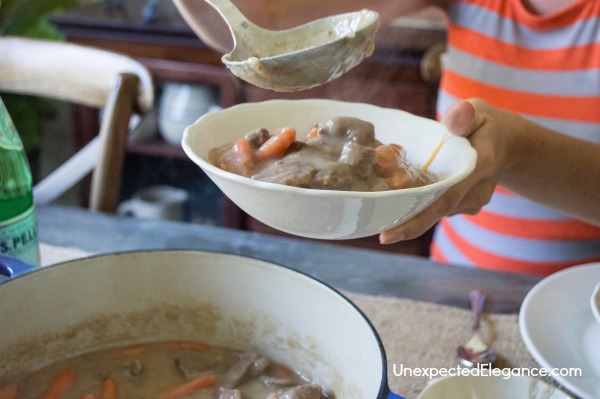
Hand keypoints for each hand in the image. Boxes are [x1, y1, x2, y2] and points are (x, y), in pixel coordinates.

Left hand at [379, 98, 511, 243]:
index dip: (419, 217)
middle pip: (436, 211)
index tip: (391, 233)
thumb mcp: (478, 111)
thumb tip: (453, 119)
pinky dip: (419, 205)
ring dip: (410, 211)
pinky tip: (400, 199)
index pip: (447, 195)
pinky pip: (437, 208)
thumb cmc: (484, 125)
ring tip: (384, 210)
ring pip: (435, 211)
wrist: (508, 145)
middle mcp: (477, 191)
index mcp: (481, 165)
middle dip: (407, 224)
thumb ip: (464, 114)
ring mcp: (471, 203)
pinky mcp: (463, 207)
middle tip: (381, 235)